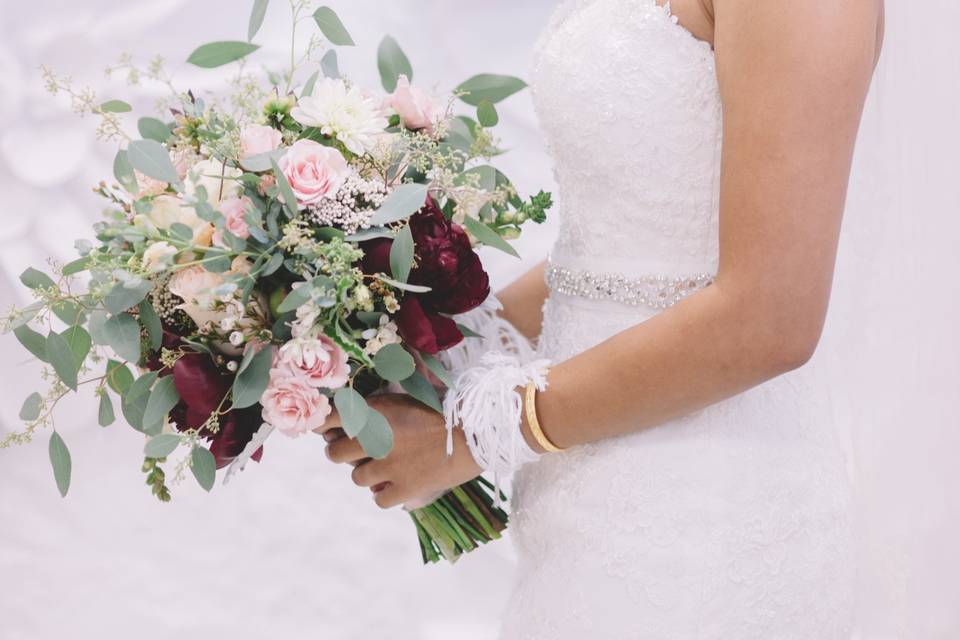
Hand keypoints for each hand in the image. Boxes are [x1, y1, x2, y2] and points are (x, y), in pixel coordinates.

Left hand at [320, 394, 482, 508]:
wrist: (477, 431)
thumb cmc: (449, 406)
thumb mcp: (411, 394)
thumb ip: (383, 402)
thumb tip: (364, 402)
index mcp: (375, 411)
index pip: (329, 419)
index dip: (324, 425)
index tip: (328, 429)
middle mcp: (374, 439)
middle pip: (334, 454)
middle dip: (344, 452)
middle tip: (360, 451)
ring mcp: (387, 467)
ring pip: (357, 477)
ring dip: (369, 472)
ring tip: (389, 466)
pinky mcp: (403, 489)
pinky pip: (378, 499)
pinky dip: (386, 493)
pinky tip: (399, 483)